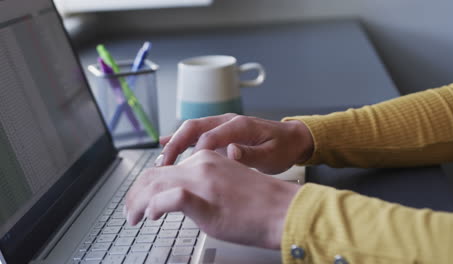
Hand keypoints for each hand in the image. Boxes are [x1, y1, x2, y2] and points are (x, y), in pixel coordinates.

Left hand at [124, 150, 300, 248]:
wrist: (282, 209)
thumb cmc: (260, 202)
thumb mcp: (227, 181)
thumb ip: (203, 183)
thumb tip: (183, 197)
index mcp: (206, 158)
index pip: (164, 167)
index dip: (145, 184)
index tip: (139, 199)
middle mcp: (200, 164)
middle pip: (153, 174)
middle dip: (135, 194)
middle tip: (129, 211)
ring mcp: (201, 181)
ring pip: (154, 184)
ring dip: (138, 202)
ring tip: (134, 217)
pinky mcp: (203, 200)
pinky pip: (169, 199)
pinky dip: (155, 206)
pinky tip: (152, 215)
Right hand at [158, 113, 313, 173]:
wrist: (292, 139)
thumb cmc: (283, 148)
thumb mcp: (273, 155)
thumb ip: (251, 154)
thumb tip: (230, 151)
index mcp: (240, 126)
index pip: (209, 137)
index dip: (195, 154)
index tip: (185, 172)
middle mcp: (227, 121)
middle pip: (194, 128)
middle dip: (175, 145)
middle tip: (163, 165)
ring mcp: (222, 124)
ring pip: (191, 129)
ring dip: (174, 142)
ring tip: (161, 161)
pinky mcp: (220, 131)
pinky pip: (196, 133)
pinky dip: (180, 139)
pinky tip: (164, 145)